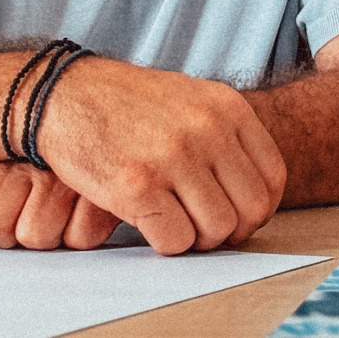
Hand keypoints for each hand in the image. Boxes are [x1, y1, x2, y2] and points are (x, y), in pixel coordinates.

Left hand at [0, 163, 120, 248]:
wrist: (121, 110)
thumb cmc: (51, 152)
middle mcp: (26, 159)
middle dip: (9, 228)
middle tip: (32, 203)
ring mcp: (67, 174)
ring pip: (33, 236)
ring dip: (50, 229)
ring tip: (64, 200)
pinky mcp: (108, 190)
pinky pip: (81, 237)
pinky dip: (87, 227)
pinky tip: (92, 203)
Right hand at [29, 58, 287, 254]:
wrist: (65, 95)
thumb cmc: (129, 104)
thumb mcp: (192, 99)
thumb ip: (227, 134)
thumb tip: (258, 189)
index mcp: (228, 108)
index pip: (273, 176)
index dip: (260, 208)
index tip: (238, 216)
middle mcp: (208, 130)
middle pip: (251, 208)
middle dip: (233, 230)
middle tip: (207, 230)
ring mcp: (173, 157)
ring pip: (216, 229)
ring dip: (199, 239)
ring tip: (177, 225)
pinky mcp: (137, 185)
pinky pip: (176, 239)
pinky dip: (168, 243)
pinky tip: (152, 225)